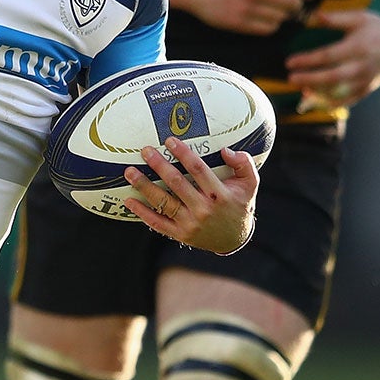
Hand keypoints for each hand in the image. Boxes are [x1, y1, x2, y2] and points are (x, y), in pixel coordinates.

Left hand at [123, 138, 257, 253]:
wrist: (234, 239)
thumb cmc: (239, 205)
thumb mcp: (250, 183)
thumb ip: (244, 163)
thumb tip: (225, 150)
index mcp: (219, 194)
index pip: (198, 169)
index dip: (183, 154)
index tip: (170, 141)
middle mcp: (203, 209)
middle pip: (177, 184)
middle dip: (159, 166)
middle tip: (145, 151)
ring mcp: (190, 223)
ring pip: (164, 203)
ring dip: (145, 187)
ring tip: (129, 172)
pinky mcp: (180, 234)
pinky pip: (158, 223)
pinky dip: (142, 212)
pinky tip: (129, 200)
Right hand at [172, 0, 312, 34]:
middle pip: (291, 3)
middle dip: (296, 5)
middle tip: (294, 5)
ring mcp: (246, 8)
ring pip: (280, 18)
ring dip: (283, 16)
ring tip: (276, 11)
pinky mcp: (238, 23)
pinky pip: (267, 29)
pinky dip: (271, 25)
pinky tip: (266, 19)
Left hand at [283, 9, 379, 109]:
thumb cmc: (376, 28)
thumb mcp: (358, 18)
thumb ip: (336, 18)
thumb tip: (313, 16)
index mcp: (358, 47)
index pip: (328, 56)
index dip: (307, 60)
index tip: (289, 62)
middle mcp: (363, 66)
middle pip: (332, 77)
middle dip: (309, 79)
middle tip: (290, 79)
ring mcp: (366, 80)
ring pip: (339, 93)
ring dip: (318, 94)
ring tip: (302, 91)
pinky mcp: (367, 89)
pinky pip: (348, 101)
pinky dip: (331, 103)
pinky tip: (316, 101)